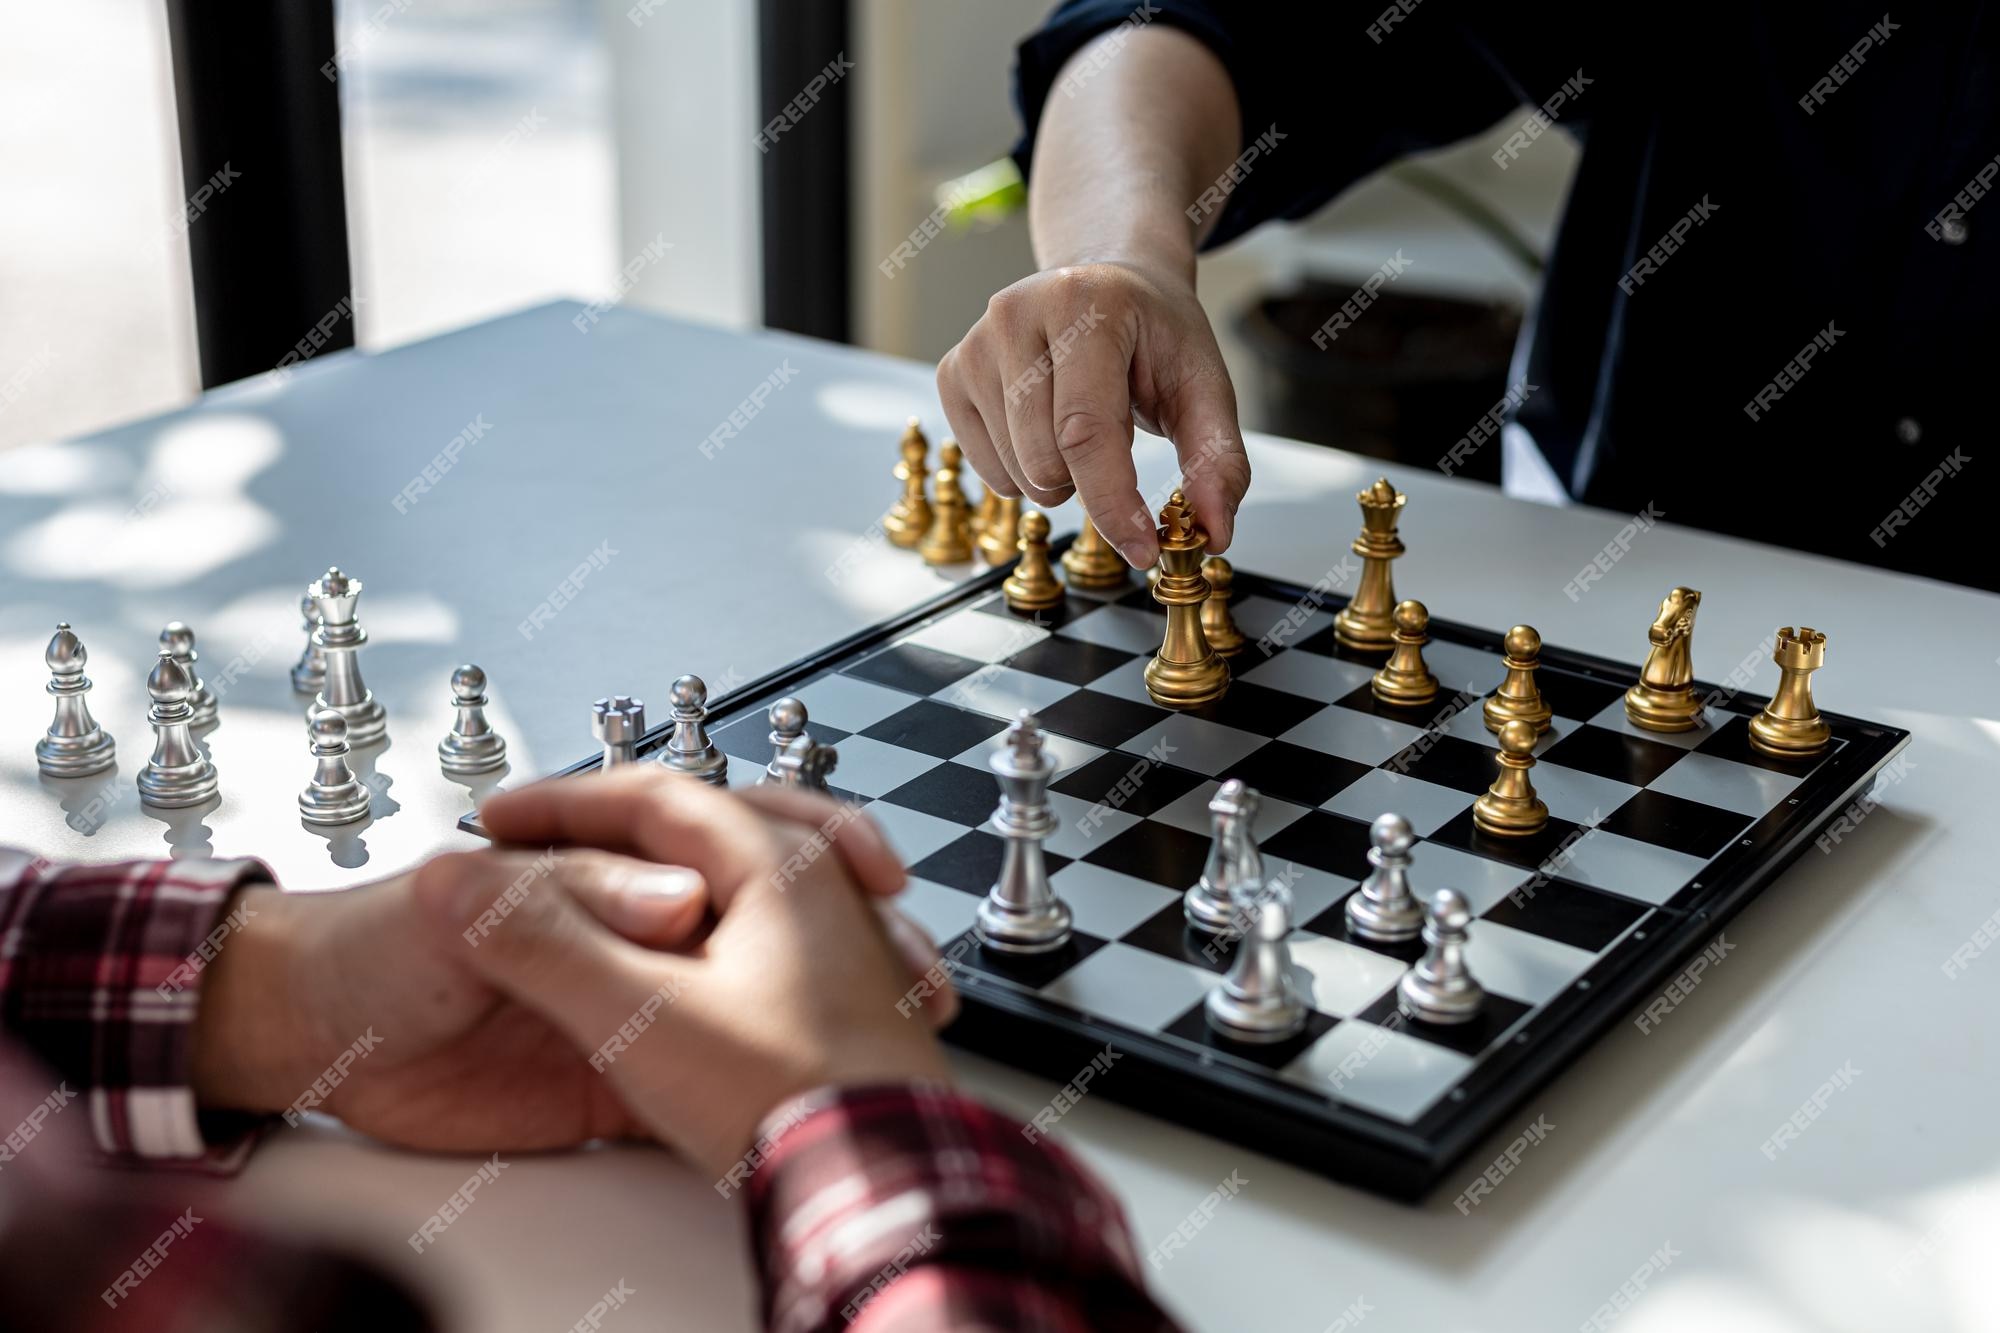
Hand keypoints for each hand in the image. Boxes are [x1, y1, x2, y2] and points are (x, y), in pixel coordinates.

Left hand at [189, 773, 951, 1154]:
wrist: (306, 1043)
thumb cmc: (367, 947)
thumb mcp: (468, 910)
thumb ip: (568, 901)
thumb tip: (674, 894)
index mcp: (599, 865)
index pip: (722, 842)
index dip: (799, 844)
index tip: (860, 871)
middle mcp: (629, 924)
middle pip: (759, 917)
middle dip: (845, 932)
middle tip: (909, 968)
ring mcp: (631, 1000)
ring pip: (748, 993)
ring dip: (822, 1008)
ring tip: (895, 1026)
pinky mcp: (619, 1078)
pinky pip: (704, 1072)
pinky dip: (761, 1082)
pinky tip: (818, 1090)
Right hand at [936, 258, 1249, 567]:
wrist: (1107, 285)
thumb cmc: (1153, 335)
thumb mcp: (1203, 385)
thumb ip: (1218, 458)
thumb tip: (1214, 531)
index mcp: (1086, 303)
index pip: (1086, 430)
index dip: (1113, 502)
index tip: (1144, 548)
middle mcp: (1017, 313)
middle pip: (1046, 462)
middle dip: (1091, 483)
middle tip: (1118, 439)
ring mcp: (975, 344)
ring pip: (1017, 474)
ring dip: (1059, 478)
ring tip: (1082, 424)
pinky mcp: (952, 374)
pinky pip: (987, 471)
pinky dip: (1025, 472)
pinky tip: (1046, 427)